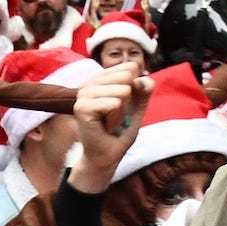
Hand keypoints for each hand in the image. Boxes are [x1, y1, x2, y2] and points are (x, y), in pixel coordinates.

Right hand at [69, 62, 150, 192]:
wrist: (107, 157)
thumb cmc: (119, 133)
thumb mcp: (137, 108)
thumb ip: (144, 90)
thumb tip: (143, 79)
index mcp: (99, 79)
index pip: (130, 68)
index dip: (134, 90)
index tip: (120, 108)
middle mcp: (88, 83)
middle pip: (127, 77)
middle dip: (128, 102)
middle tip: (115, 118)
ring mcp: (83, 94)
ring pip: (123, 91)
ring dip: (122, 113)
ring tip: (110, 123)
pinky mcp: (82, 107)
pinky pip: (115, 104)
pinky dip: (116, 120)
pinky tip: (105, 128)